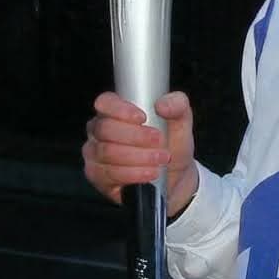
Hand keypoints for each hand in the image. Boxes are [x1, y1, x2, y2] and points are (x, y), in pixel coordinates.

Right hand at [83, 90, 198, 217]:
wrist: (175, 177)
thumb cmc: (172, 144)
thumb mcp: (182, 121)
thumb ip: (177, 105)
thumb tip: (162, 105)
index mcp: (115, 110)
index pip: (106, 102)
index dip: (121, 109)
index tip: (143, 118)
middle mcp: (100, 130)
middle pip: (106, 129)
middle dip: (136, 136)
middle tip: (159, 142)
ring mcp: (96, 154)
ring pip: (108, 152)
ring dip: (138, 157)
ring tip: (160, 159)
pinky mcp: (98, 177)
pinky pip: (109, 174)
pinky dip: (133, 174)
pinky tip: (150, 174)